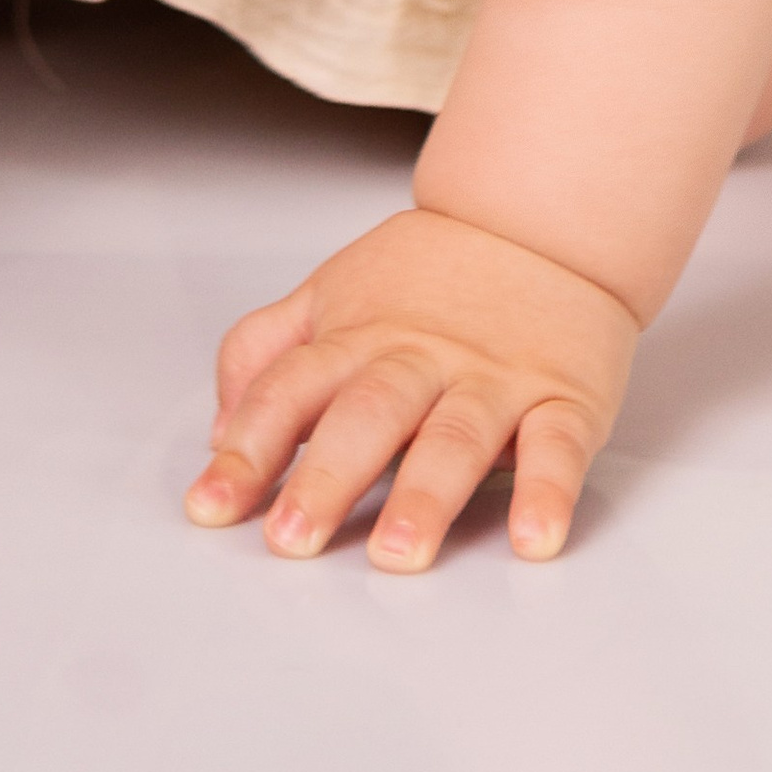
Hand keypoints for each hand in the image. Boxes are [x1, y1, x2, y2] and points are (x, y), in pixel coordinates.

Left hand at [185, 206, 635, 570]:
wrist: (536, 218)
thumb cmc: (426, 275)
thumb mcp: (330, 293)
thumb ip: (266, 352)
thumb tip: (219, 433)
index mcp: (357, 335)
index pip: (289, 389)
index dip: (246, 447)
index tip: (209, 508)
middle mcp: (419, 356)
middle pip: (367, 415)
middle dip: (327, 479)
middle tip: (291, 543)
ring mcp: (493, 378)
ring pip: (455, 437)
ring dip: (425, 497)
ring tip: (397, 553)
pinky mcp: (563, 397)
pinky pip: (557, 447)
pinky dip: (547, 491)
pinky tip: (534, 538)